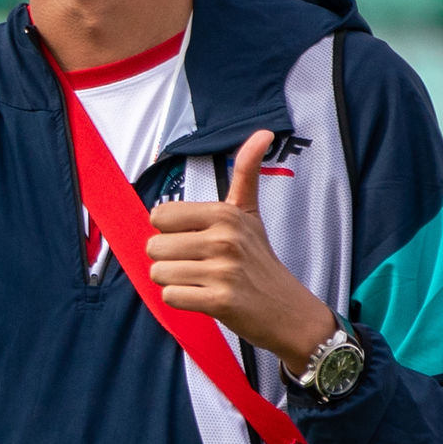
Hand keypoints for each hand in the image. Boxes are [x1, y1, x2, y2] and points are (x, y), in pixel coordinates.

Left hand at [147, 129, 338, 366]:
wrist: (288, 311)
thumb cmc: (260, 261)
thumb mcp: (250, 214)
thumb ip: (246, 173)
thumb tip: (264, 132)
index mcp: (225, 213)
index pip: (159, 216)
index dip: (171, 233)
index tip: (196, 241)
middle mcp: (224, 238)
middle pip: (154, 247)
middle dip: (170, 261)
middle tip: (200, 266)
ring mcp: (223, 270)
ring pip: (159, 273)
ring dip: (175, 282)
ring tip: (203, 282)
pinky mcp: (220, 301)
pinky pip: (171, 297)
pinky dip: (183, 301)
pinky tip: (205, 298)